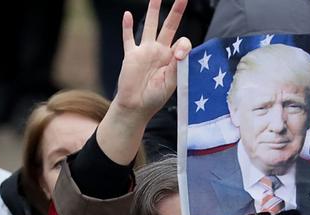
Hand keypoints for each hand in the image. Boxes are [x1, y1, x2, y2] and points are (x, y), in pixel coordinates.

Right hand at [96, 0, 191, 165]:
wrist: (135, 107)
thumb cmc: (155, 98)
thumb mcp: (171, 83)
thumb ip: (177, 65)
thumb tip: (179, 48)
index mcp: (173, 59)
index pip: (182, 41)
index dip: (183, 44)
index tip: (179, 53)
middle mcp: (160, 51)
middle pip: (169, 26)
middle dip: (176, 11)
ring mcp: (145, 52)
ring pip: (150, 26)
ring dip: (154, 11)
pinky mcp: (131, 55)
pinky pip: (128, 38)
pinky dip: (127, 27)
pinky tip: (127, 15)